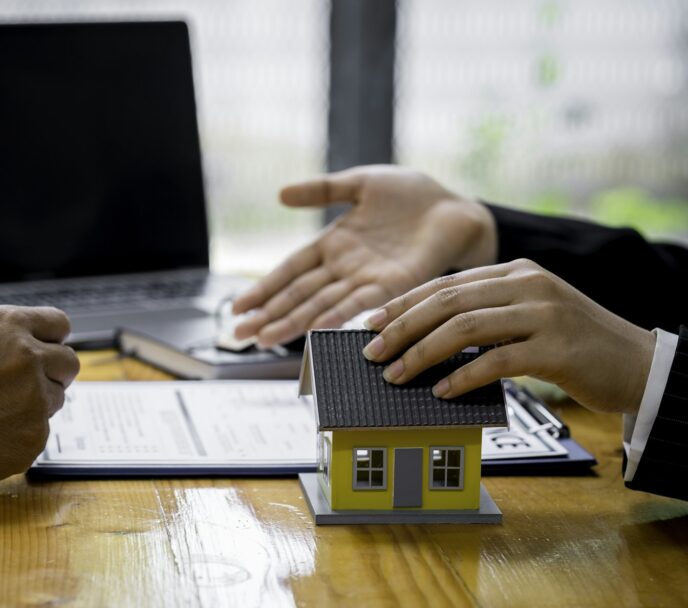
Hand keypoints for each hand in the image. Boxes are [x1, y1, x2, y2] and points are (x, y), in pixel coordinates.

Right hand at [0, 305, 80, 491]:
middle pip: (68, 363)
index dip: (52, 339)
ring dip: (32, 405)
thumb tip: (24, 339)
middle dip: (54, 372)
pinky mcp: (35, 435)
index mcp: (10, 326)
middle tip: (34, 383)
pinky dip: (18, 435)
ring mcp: (36, 399)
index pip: (59, 325)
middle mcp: (29, 358)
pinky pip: (37, 431)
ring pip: (53, 399)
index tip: (48, 348)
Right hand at [232, 165, 497, 346]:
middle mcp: (345, 268)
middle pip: (298, 295)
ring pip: (320, 305)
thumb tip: (280, 194)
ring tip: (264, 340)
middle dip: (268, 315)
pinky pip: (359, 303)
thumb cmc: (411, 195)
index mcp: (333, 244)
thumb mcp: (360, 183)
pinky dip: (336, 317)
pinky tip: (314, 330)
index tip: (239, 308)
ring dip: (292, 323)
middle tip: (238, 335)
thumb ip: (322, 189)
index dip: (264, 289)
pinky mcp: (393, 285)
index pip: (290, 271)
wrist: (455, 206)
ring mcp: (366, 279)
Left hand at [362, 259, 655, 413]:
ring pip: (464, 328)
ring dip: (421, 354)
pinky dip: (462, 377)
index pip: (445, 284)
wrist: (638, 364)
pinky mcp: (556, 348)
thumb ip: (486, 315)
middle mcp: (528, 284)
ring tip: (396, 375)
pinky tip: (441, 392)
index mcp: (515, 272)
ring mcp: (544, 313)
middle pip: (447, 302)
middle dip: (402, 328)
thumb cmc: (576, 345)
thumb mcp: (529, 315)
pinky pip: (495, 360)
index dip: (403, 304)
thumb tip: (424, 336)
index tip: (371, 324)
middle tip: (372, 353)